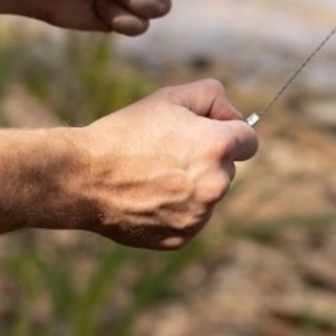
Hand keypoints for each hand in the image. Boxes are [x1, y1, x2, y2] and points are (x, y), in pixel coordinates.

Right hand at [72, 79, 257, 249]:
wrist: (85, 176)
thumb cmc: (127, 132)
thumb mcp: (170, 97)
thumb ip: (212, 96)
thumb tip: (232, 115)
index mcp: (217, 148)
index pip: (249, 141)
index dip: (229, 131)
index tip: (209, 132)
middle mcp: (216, 185)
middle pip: (228, 168)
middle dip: (208, 159)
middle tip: (169, 151)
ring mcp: (199, 216)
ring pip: (209, 195)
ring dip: (193, 185)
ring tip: (154, 174)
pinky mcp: (181, 238)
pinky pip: (191, 219)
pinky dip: (177, 209)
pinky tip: (149, 196)